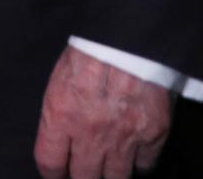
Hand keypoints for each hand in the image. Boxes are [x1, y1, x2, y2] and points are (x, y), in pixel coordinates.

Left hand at [34, 47, 171, 178]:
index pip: (50, 163)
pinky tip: (135, 159)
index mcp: (61, 117)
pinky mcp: (153, 134)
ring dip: (111, 176)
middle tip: (83, 174)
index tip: (56, 175)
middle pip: (84, 178)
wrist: (128, 38)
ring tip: (108, 171)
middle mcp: (91, 134)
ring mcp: (124, 138)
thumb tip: (62, 140)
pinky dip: (140, 165)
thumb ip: (60, 114)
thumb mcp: (59, 81)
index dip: (52, 175)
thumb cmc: (87, 52)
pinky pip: (146, 165)